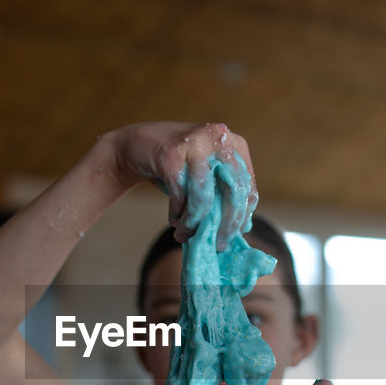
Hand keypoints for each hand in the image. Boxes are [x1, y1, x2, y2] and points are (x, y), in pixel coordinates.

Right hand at [101, 121, 256, 247]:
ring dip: (195, 223)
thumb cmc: (178, 166)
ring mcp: (194, 144)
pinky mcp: (171, 154)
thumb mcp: (208, 174)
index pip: (248, 187)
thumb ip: (225, 194)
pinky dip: (177, 214)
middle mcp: (218, 138)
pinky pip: (180, 196)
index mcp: (234, 143)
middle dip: (225, 225)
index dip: (242, 216)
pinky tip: (174, 220)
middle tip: (217, 245)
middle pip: (233, 191)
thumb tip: (243, 228)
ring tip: (185, 235)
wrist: (138, 144)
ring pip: (205, 197)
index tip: (231, 237)